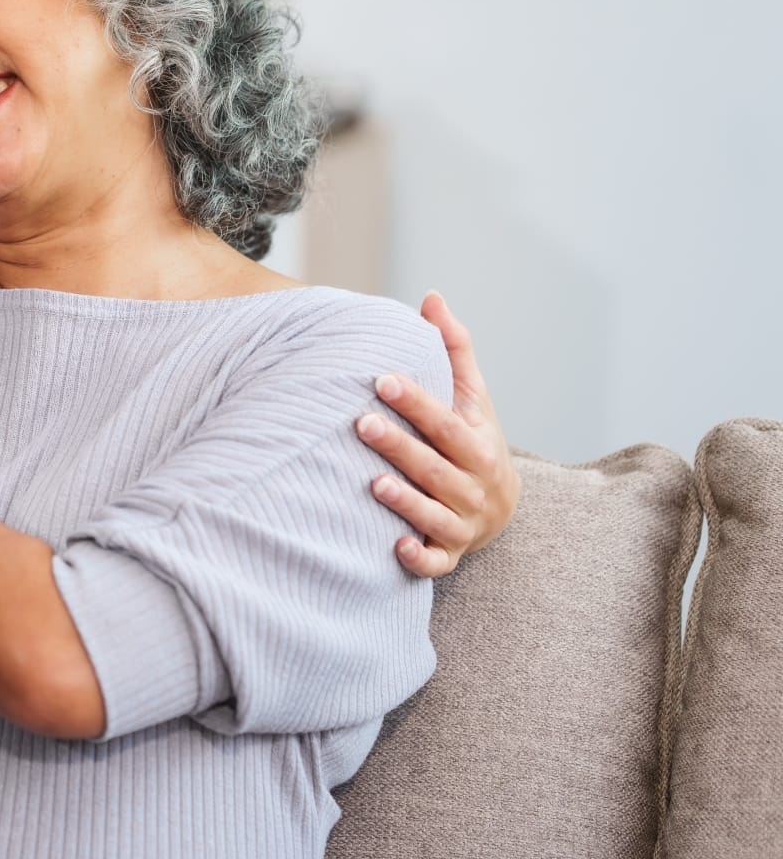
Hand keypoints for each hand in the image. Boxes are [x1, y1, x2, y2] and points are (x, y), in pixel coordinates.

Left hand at [357, 292, 520, 577]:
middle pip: (436, 467)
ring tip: (374, 483)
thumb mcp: (471, 396)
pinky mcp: (449, 552)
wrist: (499, 504)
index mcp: (477, 444)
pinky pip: (437, 561)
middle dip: (401, 447)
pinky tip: (396, 546)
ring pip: (435, 514)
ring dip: (407, 502)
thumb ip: (453, 348)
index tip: (382, 380)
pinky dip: (420, 557)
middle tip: (360, 423)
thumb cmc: (473, 438)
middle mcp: (474, 485)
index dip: (416, 402)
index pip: (445, 423)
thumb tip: (431, 296)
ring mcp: (463, 522)